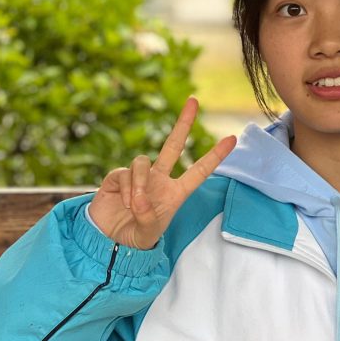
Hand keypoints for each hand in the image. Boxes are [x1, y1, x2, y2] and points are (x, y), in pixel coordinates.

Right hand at [88, 97, 236, 249]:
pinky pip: (124, 173)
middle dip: (183, 123)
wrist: (107, 239)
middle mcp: (159, 179)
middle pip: (174, 144)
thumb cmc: (134, 236)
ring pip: (142, 161)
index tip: (232, 138)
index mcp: (175, 193)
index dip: (215, 156)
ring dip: (139, 183)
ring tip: (133, 206)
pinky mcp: (118, 176)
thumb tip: (140, 198)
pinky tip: (122, 203)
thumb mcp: (147, 234)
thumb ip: (148, 218)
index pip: (199, 171)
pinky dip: (126, 188)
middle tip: (194, 100)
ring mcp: (139, 176)